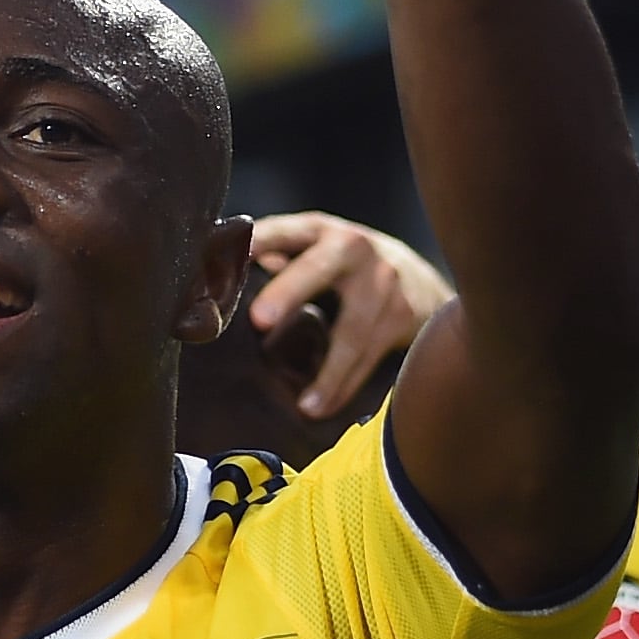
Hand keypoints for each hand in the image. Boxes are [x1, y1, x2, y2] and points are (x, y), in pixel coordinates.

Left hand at [248, 212, 451, 417]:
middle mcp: (352, 250)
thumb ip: (272, 259)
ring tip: (306, 405)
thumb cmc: (346, 267)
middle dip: (288, 292)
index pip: (283, 232)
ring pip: (351, 331)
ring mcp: (381, 283)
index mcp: (319, 232)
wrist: (418, 279)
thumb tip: (220, 282)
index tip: (236, 256)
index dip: (258, 241)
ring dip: (328, 372)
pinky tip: (325, 406)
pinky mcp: (400, 316)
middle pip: (318, 268)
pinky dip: (345, 386)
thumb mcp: (314, 250)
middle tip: (259, 320)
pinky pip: (369, 357)